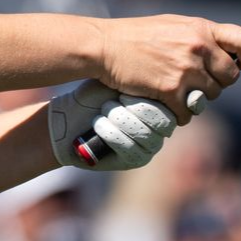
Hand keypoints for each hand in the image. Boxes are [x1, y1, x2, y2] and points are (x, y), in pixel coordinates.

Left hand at [48, 80, 176, 171]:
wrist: (68, 117)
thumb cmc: (94, 96)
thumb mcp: (117, 81)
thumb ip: (143, 81)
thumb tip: (168, 84)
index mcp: (163, 105)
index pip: (172, 105)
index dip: (144, 98)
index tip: (122, 93)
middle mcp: (162, 127)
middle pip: (163, 122)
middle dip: (132, 109)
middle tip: (110, 104)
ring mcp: (151, 145)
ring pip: (145, 135)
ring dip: (118, 120)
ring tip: (102, 113)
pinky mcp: (136, 160)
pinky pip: (131, 149)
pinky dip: (110, 134)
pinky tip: (98, 125)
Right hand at [97, 16, 240, 122]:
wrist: (102, 46)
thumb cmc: (133, 35)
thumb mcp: (171, 25)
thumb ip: (197, 37)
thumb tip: (220, 52)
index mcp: (200, 29)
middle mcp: (198, 48)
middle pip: (228, 77)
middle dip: (216, 82)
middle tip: (196, 83)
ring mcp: (185, 70)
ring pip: (209, 96)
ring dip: (196, 99)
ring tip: (177, 94)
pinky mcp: (169, 89)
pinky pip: (188, 112)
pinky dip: (180, 115)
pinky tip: (169, 108)